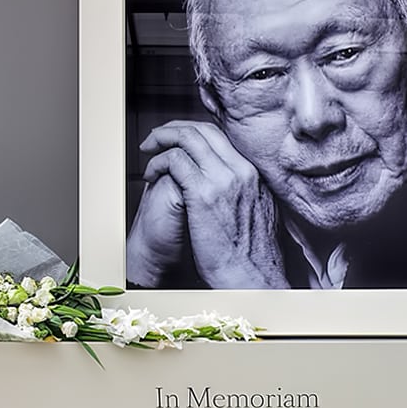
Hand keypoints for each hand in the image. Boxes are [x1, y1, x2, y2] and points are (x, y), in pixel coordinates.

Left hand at [138, 120, 288, 288]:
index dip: (195, 134)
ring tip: (148, 150)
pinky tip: (149, 174)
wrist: (252, 278)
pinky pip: (175, 160)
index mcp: (255, 175)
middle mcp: (242, 170)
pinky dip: (157, 161)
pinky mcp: (204, 193)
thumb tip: (232, 192)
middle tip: (157, 138)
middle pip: (204, 131)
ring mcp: (224, 179)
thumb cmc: (251, 257)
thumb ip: (246, 196)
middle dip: (174, 129)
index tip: (179, 142)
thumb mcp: (258, 216)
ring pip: (188, 138)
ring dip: (162, 140)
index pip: (222, 138)